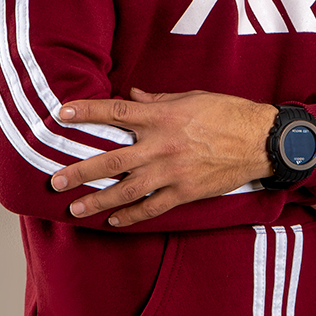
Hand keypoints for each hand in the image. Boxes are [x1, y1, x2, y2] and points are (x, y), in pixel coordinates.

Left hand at [50, 88, 274, 226]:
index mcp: (161, 116)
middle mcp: (161, 145)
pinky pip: (152, 208)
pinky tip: (115, 221)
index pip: (115, 112)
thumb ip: (159, 99)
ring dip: (98, 201)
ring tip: (74, 209)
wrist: (261, 140)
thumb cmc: (228, 112)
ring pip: (126, 190)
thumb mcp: (192, 97)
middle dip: (80, 171)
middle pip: (111, 160)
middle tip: (55, 180)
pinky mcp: (185, 192)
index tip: (62, 114)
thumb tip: (133, 95)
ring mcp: (171, 172)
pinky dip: (132, 216)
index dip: (86, 112)